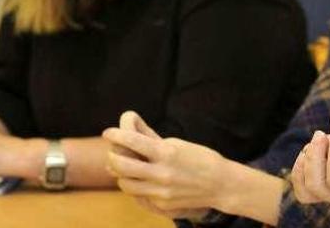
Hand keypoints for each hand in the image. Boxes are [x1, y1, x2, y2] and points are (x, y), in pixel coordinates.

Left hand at [102, 111, 225, 216]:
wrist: (220, 184)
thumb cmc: (201, 159)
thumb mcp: (178, 144)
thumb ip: (152, 139)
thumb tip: (131, 126)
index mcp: (167, 152)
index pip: (132, 141)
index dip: (115, 134)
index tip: (108, 132)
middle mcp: (161, 172)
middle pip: (120, 165)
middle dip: (112, 156)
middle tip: (112, 152)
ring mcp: (161, 191)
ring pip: (125, 183)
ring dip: (121, 174)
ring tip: (127, 168)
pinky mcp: (162, 204)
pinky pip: (139, 195)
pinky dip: (137, 186)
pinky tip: (143, 181)